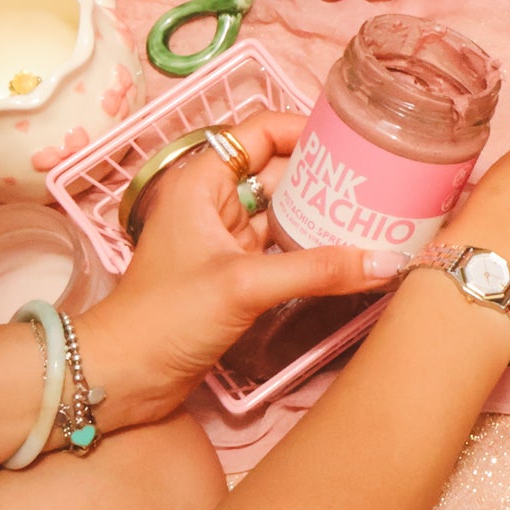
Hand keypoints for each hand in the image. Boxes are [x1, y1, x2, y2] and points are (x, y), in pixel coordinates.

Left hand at [79, 112, 393, 428]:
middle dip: (328, 175)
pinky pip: (285, 248)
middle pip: (281, 171)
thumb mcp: (244, 285)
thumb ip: (317, 270)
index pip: (260, 132)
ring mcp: (226, 240)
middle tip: (380, 181)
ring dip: (325, 214)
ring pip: (286, 212)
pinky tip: (351, 253)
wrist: (120, 379)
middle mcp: (216, 203)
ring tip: (377, 213)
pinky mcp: (237, 274)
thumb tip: (389, 262)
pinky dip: (315, 248)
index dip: (306, 129)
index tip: (354, 142)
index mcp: (203, 183)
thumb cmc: (164, 317)